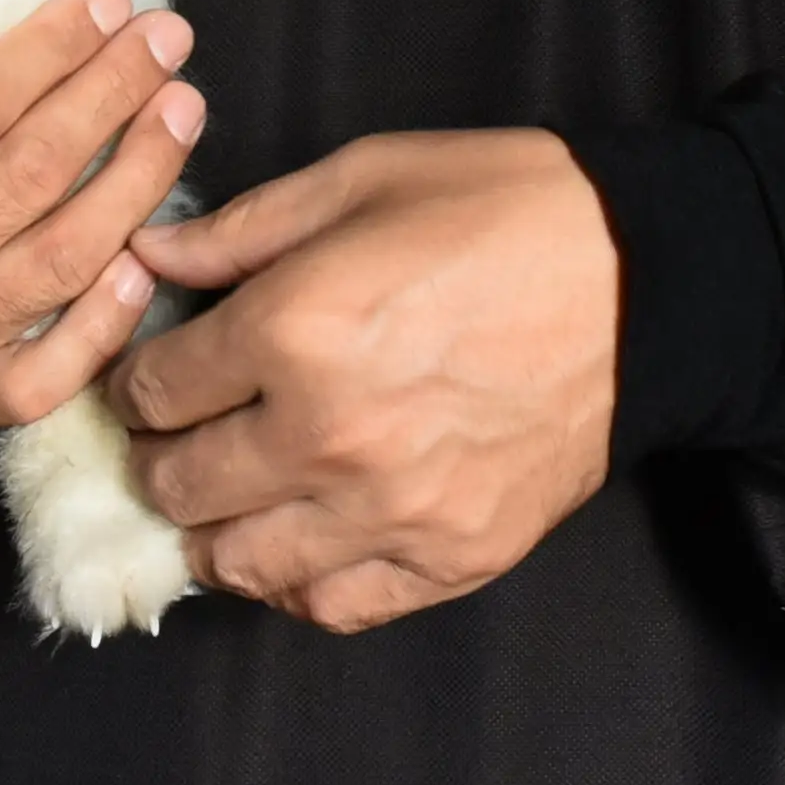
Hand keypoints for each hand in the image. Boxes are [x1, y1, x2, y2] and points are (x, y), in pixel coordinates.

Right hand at [0, 0, 201, 434]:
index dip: (44, 53)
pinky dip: (99, 327)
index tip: (107, 2)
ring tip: (182, 112)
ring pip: (55, 260)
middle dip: (108, 97)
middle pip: (25, 174)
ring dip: (132, 183)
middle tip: (167, 39)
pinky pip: (41, 377)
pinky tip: (149, 261)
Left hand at [110, 130, 618, 633]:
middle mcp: (328, 435)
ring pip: (238, 561)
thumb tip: (149, 257)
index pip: (152, 390)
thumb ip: (241, 230)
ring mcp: (392, 510)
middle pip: (178, 482)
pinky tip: (300, 538)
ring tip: (230, 491)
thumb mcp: (361, 179)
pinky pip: (331, 605)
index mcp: (295, 329)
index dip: (137, 377)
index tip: (154, 371)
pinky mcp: (450, 558)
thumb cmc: (505, 211)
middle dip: (162, 452)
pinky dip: (296, 581)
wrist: (647, 281)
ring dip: (216, 526)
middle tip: (182, 430)